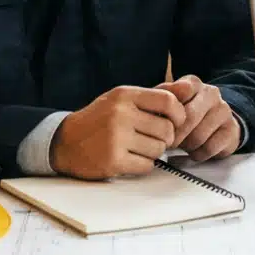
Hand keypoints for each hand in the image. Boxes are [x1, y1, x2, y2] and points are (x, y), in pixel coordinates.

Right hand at [51, 86, 185, 179]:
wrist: (64, 142)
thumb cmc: (100, 120)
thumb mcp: (123, 100)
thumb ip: (155, 96)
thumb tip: (189, 89)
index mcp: (124, 95)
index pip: (168, 101)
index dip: (179, 114)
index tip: (175, 122)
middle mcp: (120, 114)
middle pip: (166, 129)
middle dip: (165, 138)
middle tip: (150, 138)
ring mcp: (115, 138)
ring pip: (159, 149)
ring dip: (153, 152)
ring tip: (137, 148)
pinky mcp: (113, 160)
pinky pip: (147, 166)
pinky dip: (142, 165)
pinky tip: (129, 159)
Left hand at [156, 75, 240, 161]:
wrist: (217, 120)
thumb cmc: (186, 111)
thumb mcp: (170, 102)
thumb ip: (158, 102)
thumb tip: (147, 111)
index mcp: (193, 83)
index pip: (180, 91)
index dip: (168, 112)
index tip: (162, 122)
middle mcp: (211, 93)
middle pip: (189, 117)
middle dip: (175, 135)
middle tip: (167, 143)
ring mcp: (224, 111)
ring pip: (199, 136)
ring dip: (186, 146)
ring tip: (182, 145)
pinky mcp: (232, 130)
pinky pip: (210, 148)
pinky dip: (198, 154)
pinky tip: (194, 150)